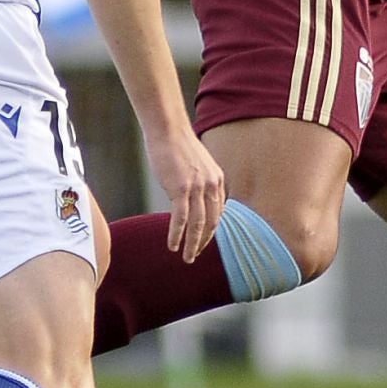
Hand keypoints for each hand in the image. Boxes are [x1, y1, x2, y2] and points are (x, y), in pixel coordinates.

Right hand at [146, 127, 225, 262]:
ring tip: (186, 258)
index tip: (202, 242)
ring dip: (192, 244)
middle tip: (194, 256)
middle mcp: (212, 185)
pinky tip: (172, 245)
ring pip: (198, 225)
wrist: (168, 129)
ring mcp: (197, 187)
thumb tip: (191, 198)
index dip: (211, 231)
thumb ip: (199, 182)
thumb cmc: (177, 145)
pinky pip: (181, 219)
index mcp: (218, 180)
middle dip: (203, 242)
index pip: (218, 213)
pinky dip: (177, 234)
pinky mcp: (180, 188)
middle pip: (212, 222)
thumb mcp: (197, 165)